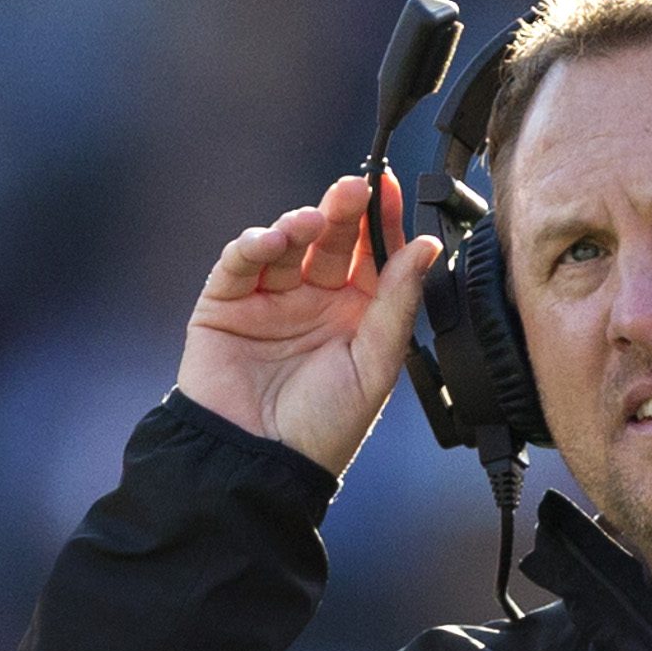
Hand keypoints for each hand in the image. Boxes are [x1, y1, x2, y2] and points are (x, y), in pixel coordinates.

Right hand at [178, 171, 440, 477]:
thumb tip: (426, 249)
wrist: (258, 464)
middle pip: (330, 240)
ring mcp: (269, 301)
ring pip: (285, 244)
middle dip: (341, 210)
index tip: (388, 185)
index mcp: (354, 316)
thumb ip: (397, 304)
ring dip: (298, 225)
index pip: (371, 255)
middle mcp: (313, 302)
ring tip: (308, 224)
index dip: (380, 219)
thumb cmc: (321, 430)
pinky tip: (270, 242)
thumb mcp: (375, 366)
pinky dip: (253, 245)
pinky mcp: (225, 305)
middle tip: (353, 188)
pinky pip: (239, 264)